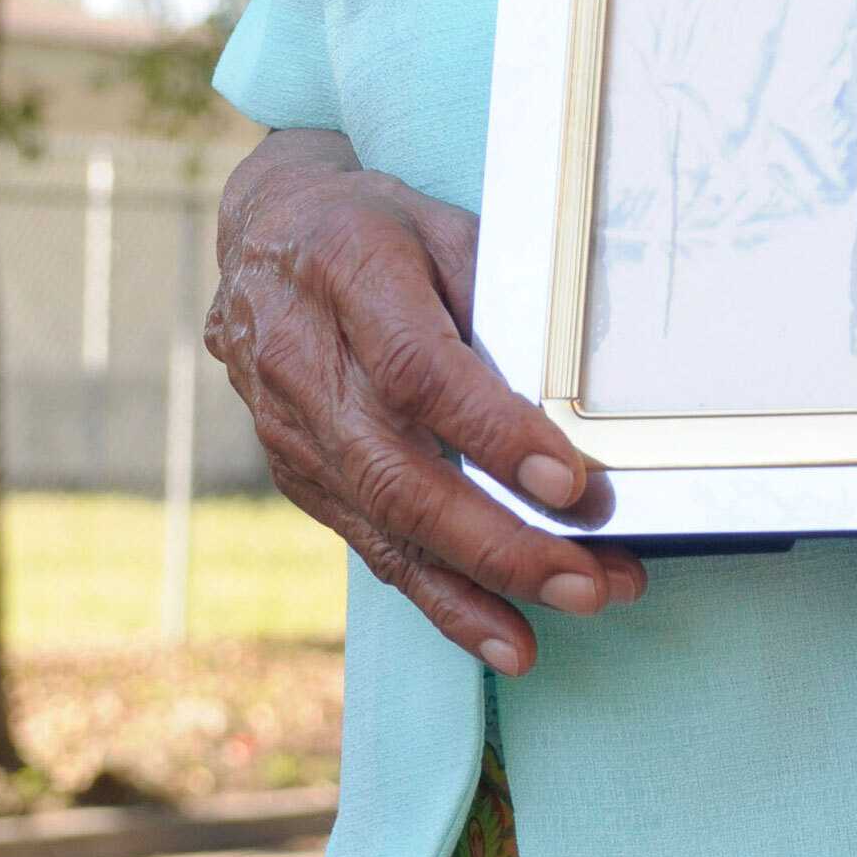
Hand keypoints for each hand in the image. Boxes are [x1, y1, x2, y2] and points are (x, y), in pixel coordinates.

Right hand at [205, 128, 645, 677]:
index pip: (421, 374)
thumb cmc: (375, 226)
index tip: (570, 483)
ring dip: (485, 585)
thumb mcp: (438, 222)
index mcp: (350, 279)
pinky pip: (374, 549)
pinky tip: (507, 635)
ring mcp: (297, 435)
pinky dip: (442, 599)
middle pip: (403, 474)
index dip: (494, 434)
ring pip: (389, 528)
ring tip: (576, 606)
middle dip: (501, 542)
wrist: (265, 239)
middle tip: (592, 578)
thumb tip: (563, 380)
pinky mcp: (302, 479)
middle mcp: (310, 368)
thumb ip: (491, 291)